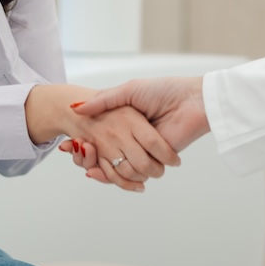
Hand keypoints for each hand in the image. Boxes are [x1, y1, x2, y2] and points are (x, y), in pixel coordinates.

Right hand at [27, 85, 180, 192]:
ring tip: (89, 165)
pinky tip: (104, 171)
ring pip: (120, 168)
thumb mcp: (128, 91)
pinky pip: (136, 172)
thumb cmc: (162, 90)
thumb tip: (76, 108)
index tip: (72, 144)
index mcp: (128, 123)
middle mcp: (136, 139)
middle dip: (90, 159)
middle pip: (108, 157)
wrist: (191, 98)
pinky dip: (121, 175)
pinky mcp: (159, 159)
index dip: (88, 145)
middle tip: (79, 152)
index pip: (103, 140)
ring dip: (104, 169)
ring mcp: (147, 150)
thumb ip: (103, 100)